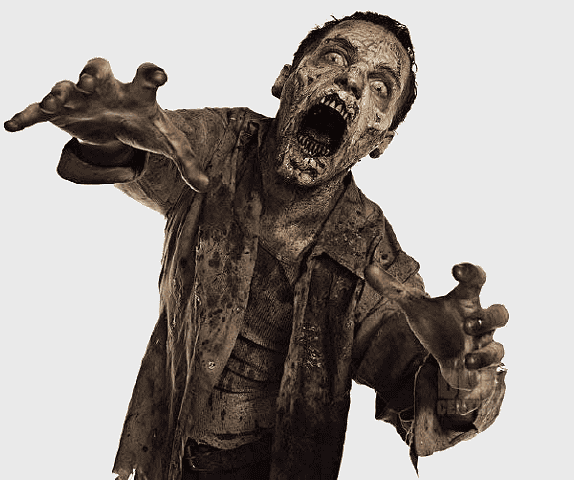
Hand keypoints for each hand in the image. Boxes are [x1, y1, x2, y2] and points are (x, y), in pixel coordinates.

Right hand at [4, 58, 208, 191]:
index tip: (161, 75)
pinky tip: (11, 126)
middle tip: (91, 82)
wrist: (121, 125)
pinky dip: (26, 117)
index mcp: (139, 94)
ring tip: (54, 103)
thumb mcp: (169, 144)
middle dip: (92, 73)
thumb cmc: (147, 127)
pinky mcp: (62, 112)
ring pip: (66, 85)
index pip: (146, 77)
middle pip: (97, 69)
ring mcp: (83, 98)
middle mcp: (108, 89)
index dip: (152, 74)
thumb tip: (207, 186)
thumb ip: (188, 162)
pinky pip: (39, 111)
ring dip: (59, 91)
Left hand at [365, 263, 507, 408]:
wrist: (447, 360)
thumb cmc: (435, 326)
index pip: (476, 280)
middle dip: (489, 316)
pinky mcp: (483, 364)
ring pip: (500, 346)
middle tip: (466, 322)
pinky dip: (481, 363)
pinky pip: (494, 362)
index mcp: (464, 301)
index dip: (471, 272)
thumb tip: (368, 268)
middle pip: (500, 313)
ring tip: (467, 346)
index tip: (455, 269)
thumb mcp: (413, 307)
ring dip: (487, 346)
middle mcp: (478, 321)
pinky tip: (465, 363)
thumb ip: (392, 289)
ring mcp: (484, 344)